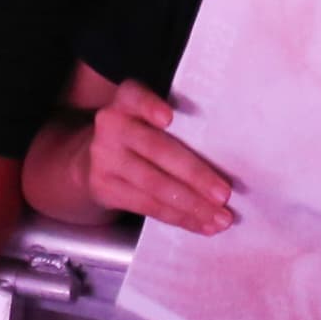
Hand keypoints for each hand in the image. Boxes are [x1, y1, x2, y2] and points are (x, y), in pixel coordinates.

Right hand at [83, 82, 236, 235]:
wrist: (93, 159)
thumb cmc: (141, 134)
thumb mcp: (148, 116)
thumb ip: (177, 123)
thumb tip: (227, 156)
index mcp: (127, 99)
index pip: (135, 96)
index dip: (150, 106)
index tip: (168, 118)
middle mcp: (111, 125)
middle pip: (156, 150)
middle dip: (194, 175)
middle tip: (224, 194)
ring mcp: (104, 158)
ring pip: (154, 185)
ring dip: (192, 205)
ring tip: (220, 218)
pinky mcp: (104, 188)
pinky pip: (147, 206)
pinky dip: (179, 217)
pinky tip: (201, 223)